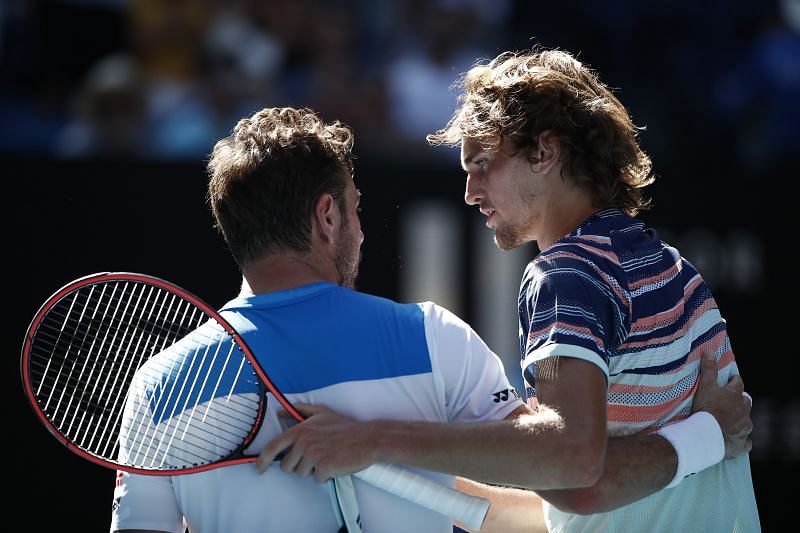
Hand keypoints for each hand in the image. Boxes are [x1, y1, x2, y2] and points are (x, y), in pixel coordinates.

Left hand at [256, 403, 378, 482]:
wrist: (368, 438)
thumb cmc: (346, 427)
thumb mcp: (322, 413)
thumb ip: (301, 411)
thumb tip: (282, 411)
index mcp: (301, 430)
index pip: (273, 447)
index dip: (262, 460)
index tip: (259, 468)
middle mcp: (304, 442)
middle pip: (287, 466)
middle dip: (299, 465)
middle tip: (316, 457)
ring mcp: (313, 455)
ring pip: (302, 473)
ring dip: (314, 470)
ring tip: (328, 458)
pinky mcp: (324, 467)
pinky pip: (317, 479)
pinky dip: (326, 475)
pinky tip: (335, 464)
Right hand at [691, 352, 752, 458]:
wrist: (707, 435)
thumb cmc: (706, 409)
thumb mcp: (705, 386)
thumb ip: (708, 369)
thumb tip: (710, 352)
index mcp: (735, 396)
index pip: (738, 383)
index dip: (734, 380)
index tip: (730, 379)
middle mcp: (743, 411)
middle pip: (745, 402)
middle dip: (740, 400)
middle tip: (730, 400)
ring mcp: (744, 428)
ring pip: (746, 421)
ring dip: (741, 419)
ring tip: (732, 420)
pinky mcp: (741, 443)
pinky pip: (746, 442)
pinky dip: (742, 439)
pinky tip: (738, 439)